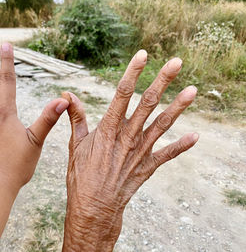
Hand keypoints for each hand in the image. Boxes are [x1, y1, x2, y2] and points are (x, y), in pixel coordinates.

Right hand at [62, 50, 198, 250]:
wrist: (93, 207)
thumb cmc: (81, 175)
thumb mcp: (75, 144)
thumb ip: (75, 117)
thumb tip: (67, 94)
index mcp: (108, 129)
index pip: (122, 93)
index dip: (133, 72)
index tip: (143, 54)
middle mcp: (127, 137)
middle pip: (148, 103)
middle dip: (163, 81)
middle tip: (177, 62)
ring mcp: (140, 152)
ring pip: (162, 124)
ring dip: (178, 107)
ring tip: (193, 91)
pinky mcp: (148, 166)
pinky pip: (168, 154)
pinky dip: (181, 146)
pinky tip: (196, 136)